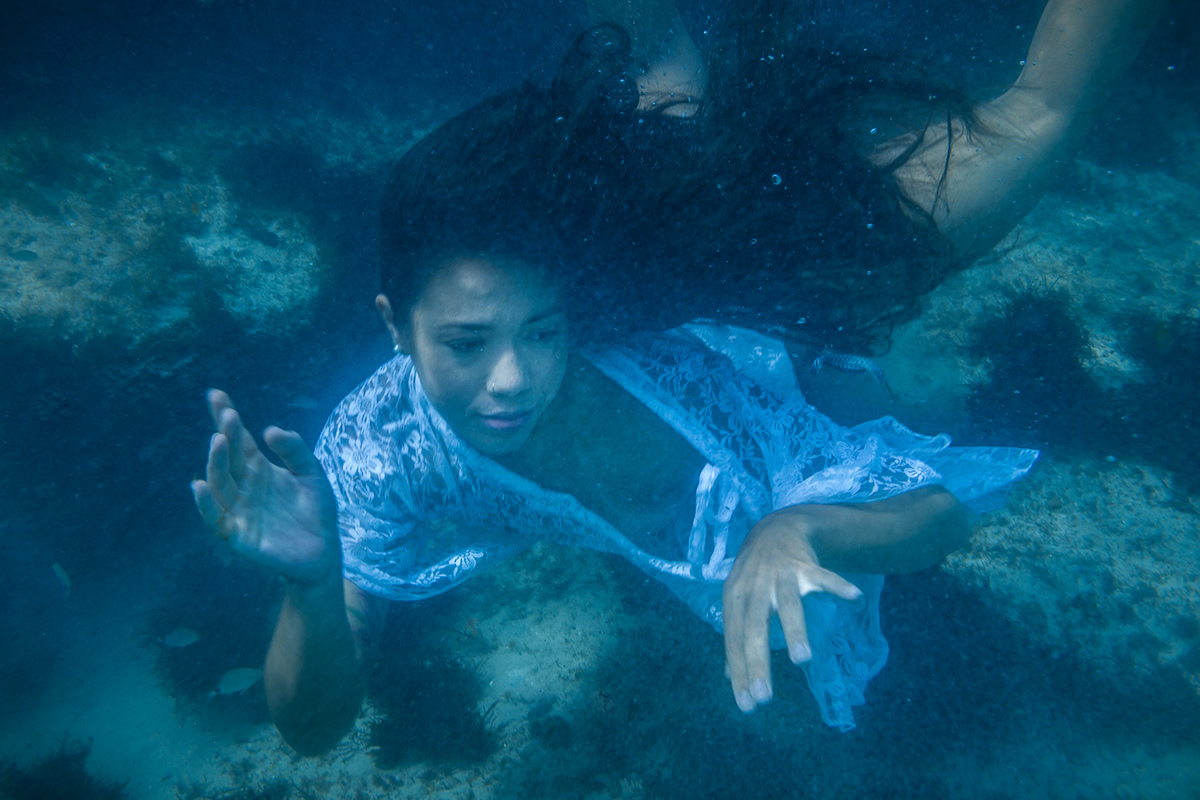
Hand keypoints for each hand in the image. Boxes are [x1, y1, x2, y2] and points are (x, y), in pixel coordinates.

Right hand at [191, 390, 339, 584]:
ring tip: (219, 440)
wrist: (325, 552)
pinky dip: (205, 503)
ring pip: (219, 482)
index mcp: (259, 469)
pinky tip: (201, 485)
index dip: (227, 418)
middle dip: (225, 435)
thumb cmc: (317, 512)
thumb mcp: (312, 473)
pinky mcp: (238, 534)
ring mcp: (239, 509)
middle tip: (227, 416)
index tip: (217, 395)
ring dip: (215, 462)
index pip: (239, 440)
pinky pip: (215, 518)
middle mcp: (244, 486)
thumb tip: (268, 430)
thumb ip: (296, 449)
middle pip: (227, 457)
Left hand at [722, 509, 862, 712]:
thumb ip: (737, 637)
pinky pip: (822, 575)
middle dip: (758, 660)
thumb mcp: (740, 601)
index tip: (748, 705)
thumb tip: (730, 677)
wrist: (776, 528)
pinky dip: (836, 585)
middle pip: (754, 626)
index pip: (733, 639)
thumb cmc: (756, 575)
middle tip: (765, 696)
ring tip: (802, 659)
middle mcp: (754, 586)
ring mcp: (779, 574)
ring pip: (787, 603)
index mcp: (735, 598)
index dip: (739, 671)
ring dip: (794, 629)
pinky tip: (853, 598)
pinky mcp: (804, 563)